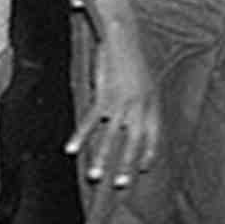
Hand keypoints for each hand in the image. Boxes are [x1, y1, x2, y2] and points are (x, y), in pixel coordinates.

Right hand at [67, 0, 160, 188]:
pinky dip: (80, 136)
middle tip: (120, 184)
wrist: (123, 38)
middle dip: (126, 165)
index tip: (144, 168)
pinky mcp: (104, 97)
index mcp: (152, 104)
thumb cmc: (132, 58)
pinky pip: (90, 122)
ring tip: (95, 176)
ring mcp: (122, 104)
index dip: (149, 152)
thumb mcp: (145, 80)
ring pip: (110, 138)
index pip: (153, 136)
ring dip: (101, 158)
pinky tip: (71, 149)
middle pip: (133, 143)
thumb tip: (135, 114)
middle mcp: (139, 108)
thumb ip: (142, 101)